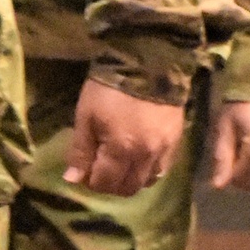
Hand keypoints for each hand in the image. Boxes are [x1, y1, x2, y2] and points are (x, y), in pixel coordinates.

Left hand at [63, 80, 184, 194]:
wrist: (148, 62)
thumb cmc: (109, 88)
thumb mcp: (86, 115)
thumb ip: (81, 150)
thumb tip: (73, 179)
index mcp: (121, 150)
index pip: (104, 183)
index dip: (90, 181)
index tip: (84, 170)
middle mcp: (145, 156)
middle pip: (128, 188)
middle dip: (111, 185)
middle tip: (101, 170)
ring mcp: (164, 150)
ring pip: (147, 181)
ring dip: (131, 180)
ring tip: (120, 166)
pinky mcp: (176, 141)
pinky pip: (163, 168)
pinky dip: (149, 170)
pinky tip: (139, 158)